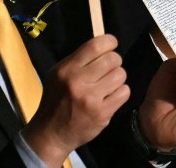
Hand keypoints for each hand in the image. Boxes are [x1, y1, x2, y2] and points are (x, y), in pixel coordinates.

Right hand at [23, 34, 128, 165]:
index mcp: (66, 69)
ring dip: (117, 78)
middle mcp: (78, 82)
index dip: (109, 42)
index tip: (112, 45)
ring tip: (108, 84)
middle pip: (113, 59)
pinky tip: (110, 97)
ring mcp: (91, 99)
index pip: (96, 46)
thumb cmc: (56, 100)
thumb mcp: (58, 75)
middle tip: (108, 69)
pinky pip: (124, 92)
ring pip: (121, 75)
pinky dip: (120, 93)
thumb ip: (79, 60)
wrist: (51, 134)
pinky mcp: (102, 114)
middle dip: (114, 62)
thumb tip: (104, 45)